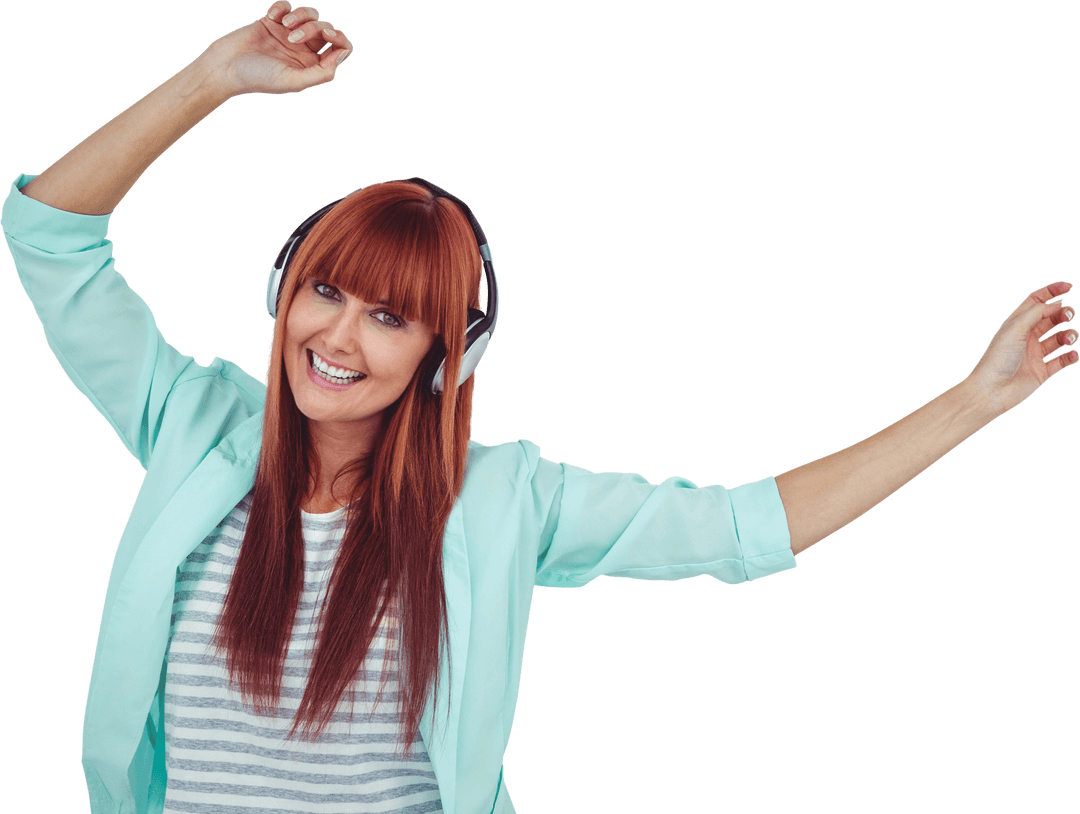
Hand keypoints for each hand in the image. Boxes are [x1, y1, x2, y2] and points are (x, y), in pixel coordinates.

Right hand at [200, 2, 352, 97]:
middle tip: (293, 37)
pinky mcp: (272, 22)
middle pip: (326, 29)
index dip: (340, 39)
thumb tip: (341, 56)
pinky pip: (287, 5)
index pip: (340, 49)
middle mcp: (304, 51)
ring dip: (300, 15)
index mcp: (313, 67)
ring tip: (284, 25)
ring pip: (310, 14)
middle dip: (314, 28)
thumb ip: (322, 73)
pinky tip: (271, 16)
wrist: (224, 67)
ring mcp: (288, 35)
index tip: (327, 35)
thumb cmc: (258, 78)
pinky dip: (282, 7)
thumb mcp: (294, 81)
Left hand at [962, 280, 1077, 418]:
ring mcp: (1035, 354)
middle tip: (1067, 315)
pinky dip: (1071, 355)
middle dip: (1063, 313)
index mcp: (1016, 323)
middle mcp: (1026, 337)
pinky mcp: (1042, 371)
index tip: (1069, 287)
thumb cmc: (997, 358)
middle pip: (1052, 318)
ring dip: (1069, 334)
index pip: (1036, 302)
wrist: (991, 390)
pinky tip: (1073, 354)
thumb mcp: (1015, 328)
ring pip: (1060, 338)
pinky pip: (1063, 360)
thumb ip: (1036, 313)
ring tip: (1068, 338)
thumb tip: (1055, 303)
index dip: (1051, 292)